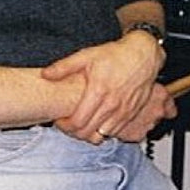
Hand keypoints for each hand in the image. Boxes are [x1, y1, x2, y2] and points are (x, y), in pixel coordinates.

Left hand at [41, 31, 164, 143]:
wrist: (143, 54)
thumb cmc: (116, 54)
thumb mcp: (87, 55)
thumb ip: (64, 66)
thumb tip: (45, 74)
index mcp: (99, 91)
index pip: (77, 123)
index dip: (64, 126)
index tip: (60, 120)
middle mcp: (112, 104)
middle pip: (88, 133)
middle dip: (74, 132)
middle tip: (68, 124)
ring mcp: (124, 111)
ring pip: (102, 136)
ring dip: (89, 133)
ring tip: (83, 123)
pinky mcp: (132, 113)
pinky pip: (115, 132)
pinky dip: (104, 131)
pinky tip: (98, 121)